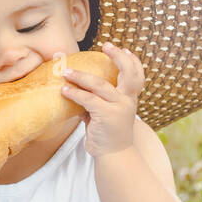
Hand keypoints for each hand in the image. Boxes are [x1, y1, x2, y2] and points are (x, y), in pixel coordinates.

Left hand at [59, 42, 142, 158]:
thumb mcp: (106, 113)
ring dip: (81, 76)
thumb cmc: (108, 134)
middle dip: (118, 57)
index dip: (132, 61)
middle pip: (128, 73)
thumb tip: (79, 89)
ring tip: (66, 71)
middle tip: (106, 45)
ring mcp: (118, 107)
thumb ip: (98, 100)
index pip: (137, 75)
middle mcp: (127, 101)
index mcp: (129, 99)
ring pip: (100, 85)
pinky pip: (88, 100)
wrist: (114, 156)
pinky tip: (64, 90)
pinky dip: (75, 94)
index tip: (124, 49)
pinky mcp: (106, 115)